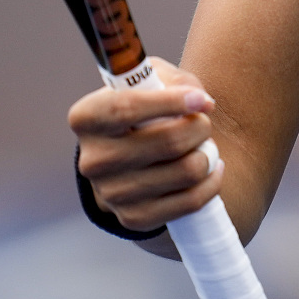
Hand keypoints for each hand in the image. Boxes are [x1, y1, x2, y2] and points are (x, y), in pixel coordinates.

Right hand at [69, 58, 224, 233]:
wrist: (127, 158)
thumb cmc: (144, 110)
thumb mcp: (151, 81)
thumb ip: (173, 81)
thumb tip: (202, 103)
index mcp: (87, 117)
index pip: (126, 108)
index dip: (171, 102)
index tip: (201, 100)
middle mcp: (93, 159)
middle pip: (168, 141)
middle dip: (200, 127)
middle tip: (203, 122)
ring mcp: (111, 193)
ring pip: (185, 171)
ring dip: (207, 154)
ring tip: (204, 146)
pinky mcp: (134, 218)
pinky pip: (190, 201)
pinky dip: (211, 182)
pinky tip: (211, 169)